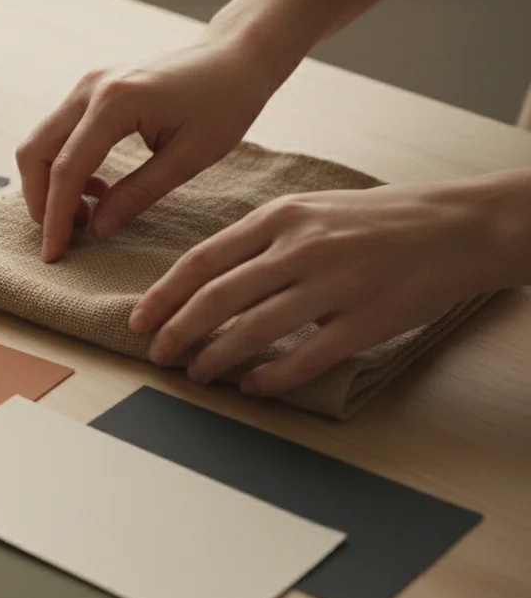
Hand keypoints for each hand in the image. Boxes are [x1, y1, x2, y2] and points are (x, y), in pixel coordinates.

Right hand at [16, 31, 290, 262]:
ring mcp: (87, 85)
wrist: (235, 56)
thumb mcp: (189, 158)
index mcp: (115, 103)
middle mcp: (90, 88)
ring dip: (50, 185)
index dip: (56, 216)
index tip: (54, 254)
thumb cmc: (225, 102)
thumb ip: (137, 194)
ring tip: (87, 216)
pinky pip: (59, 134)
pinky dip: (64, 167)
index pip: (67, 168)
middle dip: (40, 201)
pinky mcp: (91, 90)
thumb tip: (96, 230)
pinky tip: (97, 190)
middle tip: (65, 238)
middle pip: (35, 152)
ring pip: (41, 142)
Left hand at [128, 180, 518, 395]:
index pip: (204, 260)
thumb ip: (260, 240)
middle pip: (217, 297)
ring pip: (254, 329)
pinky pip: (306, 356)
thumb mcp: (311, 211)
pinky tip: (252, 386)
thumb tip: (203, 279)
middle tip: (157, 355)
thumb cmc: (377, 220)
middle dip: (177, 331)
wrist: (458, 226)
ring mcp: (335, 283)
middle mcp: (302, 247)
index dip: (164, 295)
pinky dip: (271, 376)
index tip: (139, 320)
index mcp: (282, 217)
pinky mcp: (366, 319)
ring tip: (197, 374)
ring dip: (215, 357)